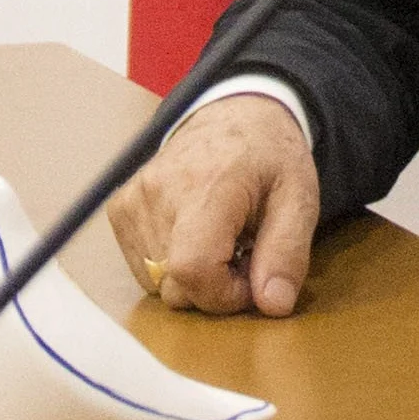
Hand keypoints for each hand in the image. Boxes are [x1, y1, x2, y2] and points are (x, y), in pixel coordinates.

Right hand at [104, 94, 323, 317]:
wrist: (235, 114)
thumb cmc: (270, 158)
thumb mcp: (298, 199)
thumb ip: (287, 252)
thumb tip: (273, 305)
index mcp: (206, 187)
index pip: (193, 270)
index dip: (226, 294)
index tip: (252, 276)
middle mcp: (158, 193)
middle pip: (174, 286)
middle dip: (213, 288)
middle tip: (241, 255)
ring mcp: (133, 200)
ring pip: (157, 283)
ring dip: (192, 277)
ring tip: (219, 241)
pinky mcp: (120, 208)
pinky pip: (142, 268)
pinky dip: (170, 265)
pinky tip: (194, 236)